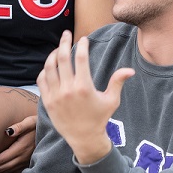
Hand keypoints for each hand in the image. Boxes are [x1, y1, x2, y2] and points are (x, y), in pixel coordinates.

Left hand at [0, 113, 37, 172]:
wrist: (50, 132)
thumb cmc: (38, 124)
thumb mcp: (30, 122)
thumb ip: (20, 126)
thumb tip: (8, 131)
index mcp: (22, 147)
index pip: (3, 158)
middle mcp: (24, 156)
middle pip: (5, 166)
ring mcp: (26, 160)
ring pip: (9, 169)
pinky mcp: (28, 162)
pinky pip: (14, 169)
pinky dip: (5, 171)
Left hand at [36, 32, 131, 164]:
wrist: (84, 138)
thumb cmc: (100, 118)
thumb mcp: (111, 100)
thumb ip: (118, 82)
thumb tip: (130, 70)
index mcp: (84, 87)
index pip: (80, 59)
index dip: (82, 46)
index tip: (84, 39)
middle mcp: (68, 90)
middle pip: (61, 58)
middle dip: (64, 42)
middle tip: (66, 34)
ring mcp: (55, 95)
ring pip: (49, 67)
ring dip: (52, 55)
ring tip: (58, 49)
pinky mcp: (47, 101)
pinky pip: (42, 80)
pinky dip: (45, 70)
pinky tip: (51, 66)